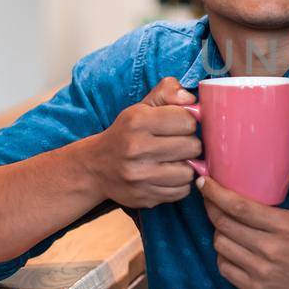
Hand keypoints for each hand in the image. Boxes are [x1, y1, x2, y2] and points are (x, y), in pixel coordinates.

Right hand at [81, 77, 201, 207]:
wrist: (96, 167)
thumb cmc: (127, 133)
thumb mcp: (142, 107)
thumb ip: (168, 92)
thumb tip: (191, 100)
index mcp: (138, 121)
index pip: (187, 121)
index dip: (188, 122)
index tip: (179, 125)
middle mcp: (136, 148)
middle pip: (192, 147)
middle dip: (190, 144)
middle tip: (178, 144)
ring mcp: (139, 176)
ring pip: (189, 172)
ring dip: (186, 166)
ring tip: (174, 160)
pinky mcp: (143, 196)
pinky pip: (181, 192)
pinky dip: (179, 184)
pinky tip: (167, 175)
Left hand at [200, 144, 288, 288]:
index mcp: (285, 226)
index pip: (238, 206)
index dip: (215, 192)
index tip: (204, 181)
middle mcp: (270, 249)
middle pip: (224, 224)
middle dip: (211, 207)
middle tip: (209, 197)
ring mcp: (261, 271)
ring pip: (221, 246)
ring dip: (217, 231)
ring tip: (223, 222)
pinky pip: (225, 268)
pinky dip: (223, 255)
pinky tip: (231, 246)